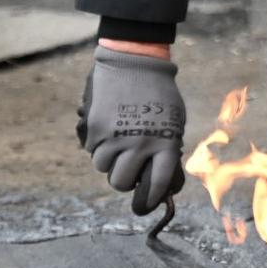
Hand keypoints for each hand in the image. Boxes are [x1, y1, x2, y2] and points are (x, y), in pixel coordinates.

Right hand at [77, 44, 185, 214]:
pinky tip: (109, 128)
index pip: (156, 185)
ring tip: (120, 140)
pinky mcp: (95, 129)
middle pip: (122, 183)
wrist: (135, 62)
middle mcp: (140, 144)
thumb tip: (162, 185)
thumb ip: (167, 152)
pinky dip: (99, 146)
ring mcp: (115, 137)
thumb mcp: (173, 122)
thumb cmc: (160, 95)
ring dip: (110, 161)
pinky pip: (92, 151)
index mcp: (165, 144)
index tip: (144, 205)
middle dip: (125, 180)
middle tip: (129, 168)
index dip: (149, 200)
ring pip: (104, 169)